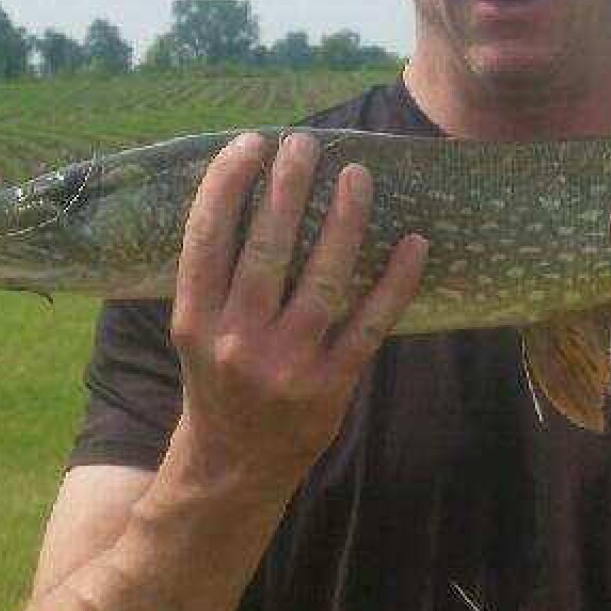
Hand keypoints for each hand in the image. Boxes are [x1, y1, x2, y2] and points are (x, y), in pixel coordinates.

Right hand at [170, 129, 428, 495]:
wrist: (234, 467)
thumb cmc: (218, 383)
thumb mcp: (196, 333)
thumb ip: (216, 278)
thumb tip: (253, 194)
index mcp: (194, 321)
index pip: (207, 238)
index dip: (227, 184)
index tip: (251, 143)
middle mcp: (236, 341)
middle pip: (266, 248)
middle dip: (288, 187)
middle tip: (305, 143)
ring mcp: (285, 365)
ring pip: (321, 277)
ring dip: (344, 220)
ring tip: (357, 174)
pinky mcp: (329, 386)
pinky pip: (369, 323)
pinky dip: (395, 281)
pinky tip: (415, 243)